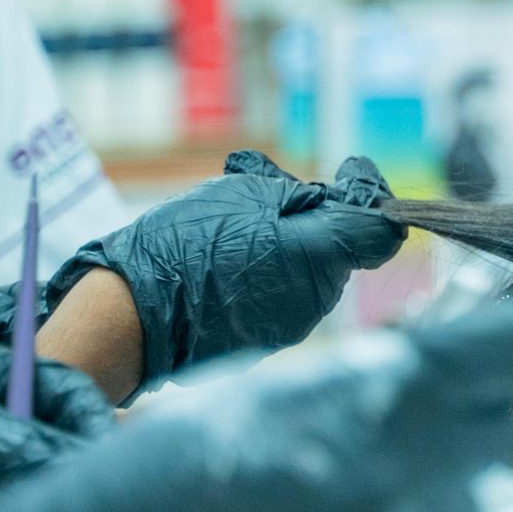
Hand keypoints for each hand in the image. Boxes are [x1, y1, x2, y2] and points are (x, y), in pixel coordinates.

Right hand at [0, 304, 512, 511]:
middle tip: (415, 437)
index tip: (489, 359)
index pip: (507, 351)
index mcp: (378, 391)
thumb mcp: (263, 389)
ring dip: (429, 503)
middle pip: (495, 434)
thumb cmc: (167, 471)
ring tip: (356, 510)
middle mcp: (407, 467)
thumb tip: (419, 369)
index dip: (502, 353)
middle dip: (463, 429)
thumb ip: (356, 379)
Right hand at [50, 151, 403, 387]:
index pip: (382, 231)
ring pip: (311, 270)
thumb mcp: (247, 195)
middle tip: (270, 194)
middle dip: (318, 215)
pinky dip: (267, 268)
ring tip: (235, 223)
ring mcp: (292, 326)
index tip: (349, 171)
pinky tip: (225, 254)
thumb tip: (339, 197)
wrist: (129, 317)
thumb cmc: (186, 245)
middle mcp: (318, 300)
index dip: (373, 195)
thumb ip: (303, 196)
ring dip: (288, 241)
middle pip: (343, 246)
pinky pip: (283, 293)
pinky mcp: (265, 340)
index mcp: (323, 259)